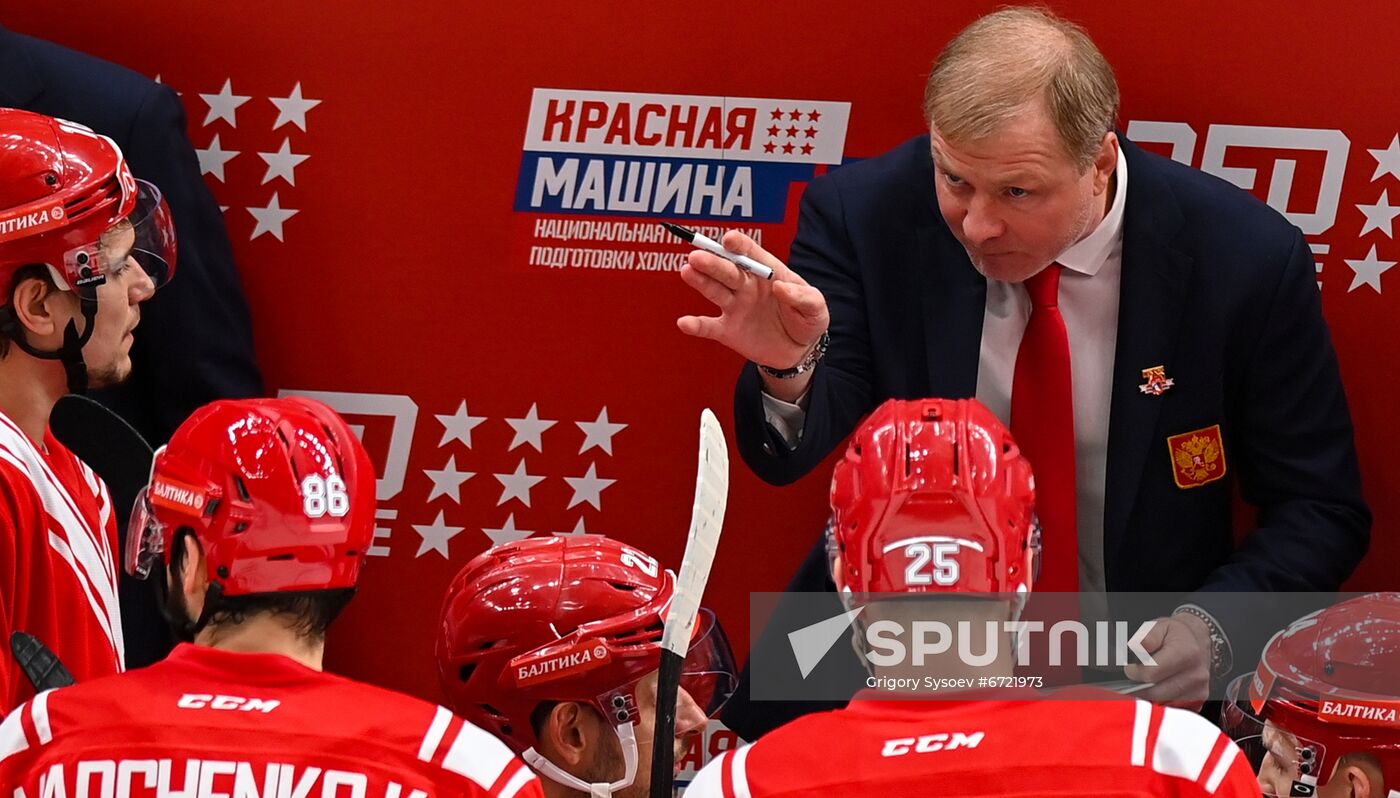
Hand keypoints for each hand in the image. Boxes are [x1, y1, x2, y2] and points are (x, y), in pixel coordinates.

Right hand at [676, 231, 828, 373]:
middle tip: (698, 256)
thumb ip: (802, 296)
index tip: (729, 241)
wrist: (799, 350)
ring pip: (714, 290)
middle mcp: (746, 285)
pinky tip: (684, 323)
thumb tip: (780, 287)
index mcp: (768, 272)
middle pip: (727, 270)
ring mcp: (735, 306)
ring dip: (700, 281)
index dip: (740, 246)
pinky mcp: (727, 330)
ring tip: (687, 271)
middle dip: (713, 262)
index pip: (751, 254)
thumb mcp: (816, 308)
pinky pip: (709, 327)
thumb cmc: (808, 320)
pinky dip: (696, 325)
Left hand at [1123, 614, 1210, 709]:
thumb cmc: (1176, 635)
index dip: (1134, 672)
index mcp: (1186, 653)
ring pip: (1163, 705)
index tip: (1130, 668)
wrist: (1199, 642)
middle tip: (1134, 678)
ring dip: (1149, 697)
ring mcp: (1199, 692)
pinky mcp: (1198, 703)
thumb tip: (1137, 648)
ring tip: (1145, 684)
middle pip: (1156, 693)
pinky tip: (1156, 692)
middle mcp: (1196, 675)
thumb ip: (1146, 637)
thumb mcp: (1159, 626)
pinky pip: (1173, 710)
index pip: (1151, 674)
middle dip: (1139, 687)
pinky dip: (1161, 704)